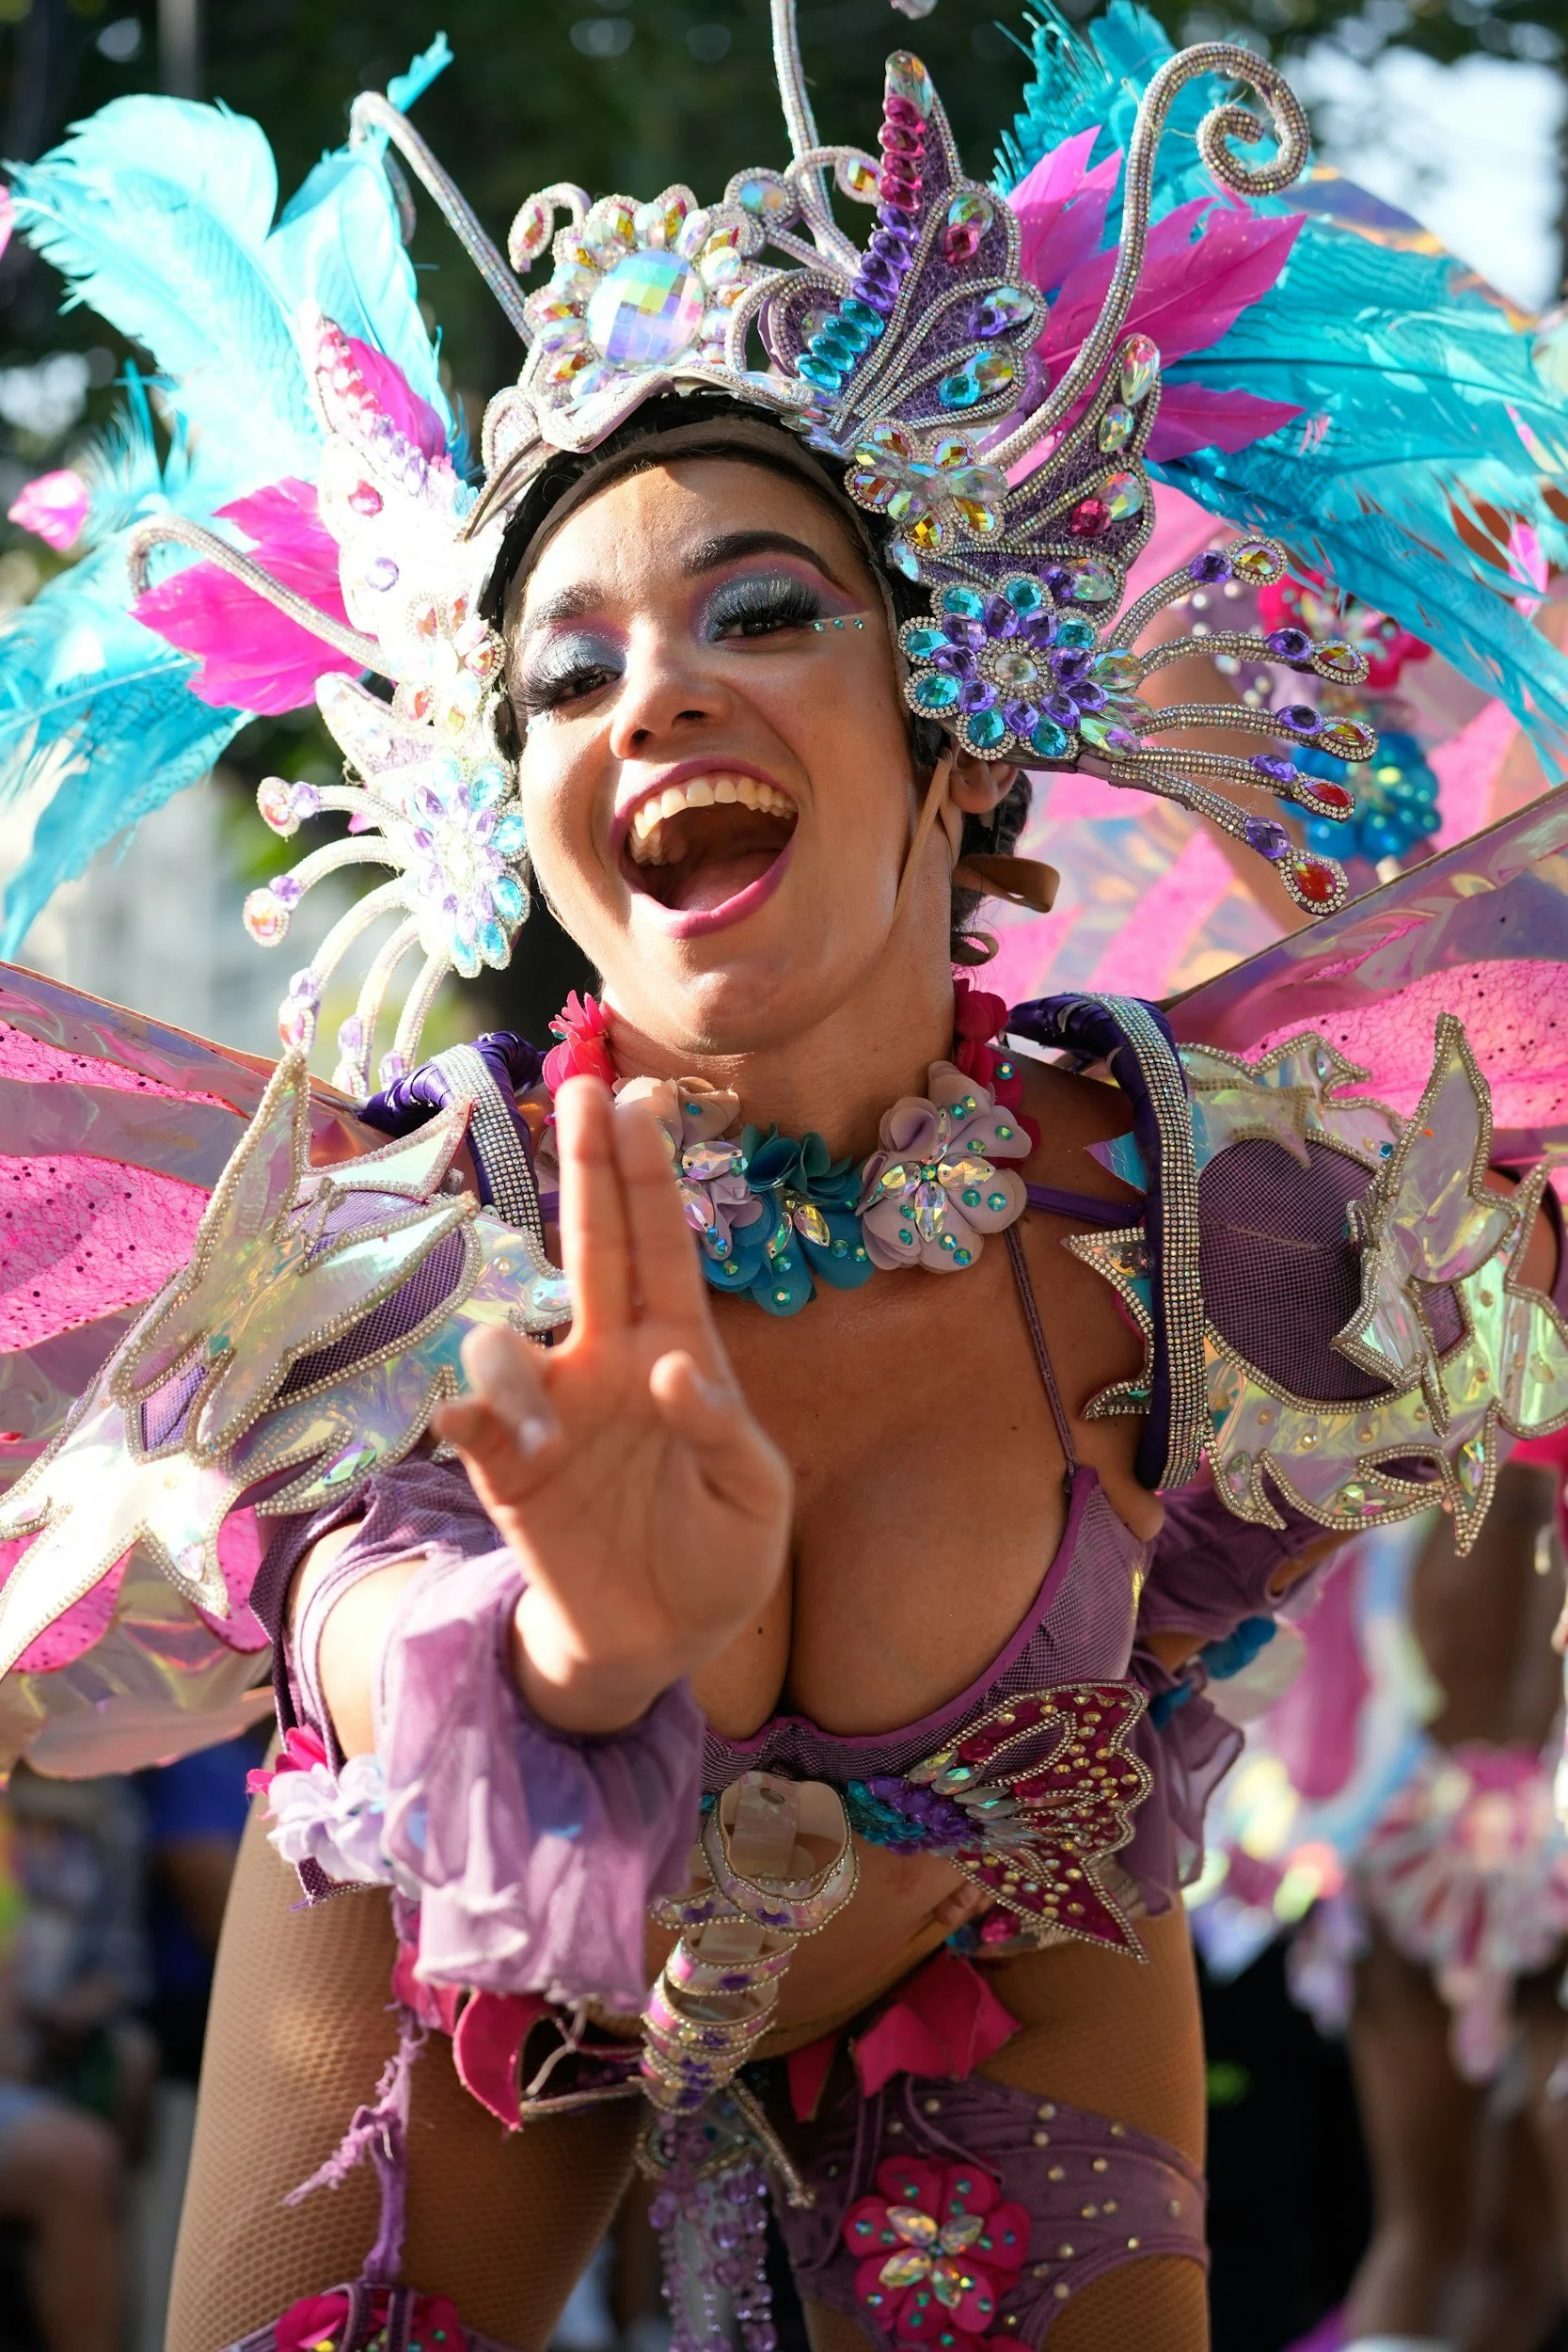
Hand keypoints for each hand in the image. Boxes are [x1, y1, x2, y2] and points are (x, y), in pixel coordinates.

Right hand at [434, 1076, 791, 1733]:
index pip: (664, 1249)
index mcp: (677, 1355)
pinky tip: (460, 1418)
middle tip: (585, 1089)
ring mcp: (550, 1410)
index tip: (642, 1097)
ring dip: (509, 1352)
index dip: (652, 1177)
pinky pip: (472, 1427)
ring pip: (511, 1340)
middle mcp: (606, 1362)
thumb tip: (670, 1369)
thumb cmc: (718, 1553)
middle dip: (589, 1171)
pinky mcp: (505, 1471)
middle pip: (594, 1250)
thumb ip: (723, 1431)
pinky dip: (465, 1416)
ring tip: (526, 1401)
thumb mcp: (754, 1498)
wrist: (658, 1642)